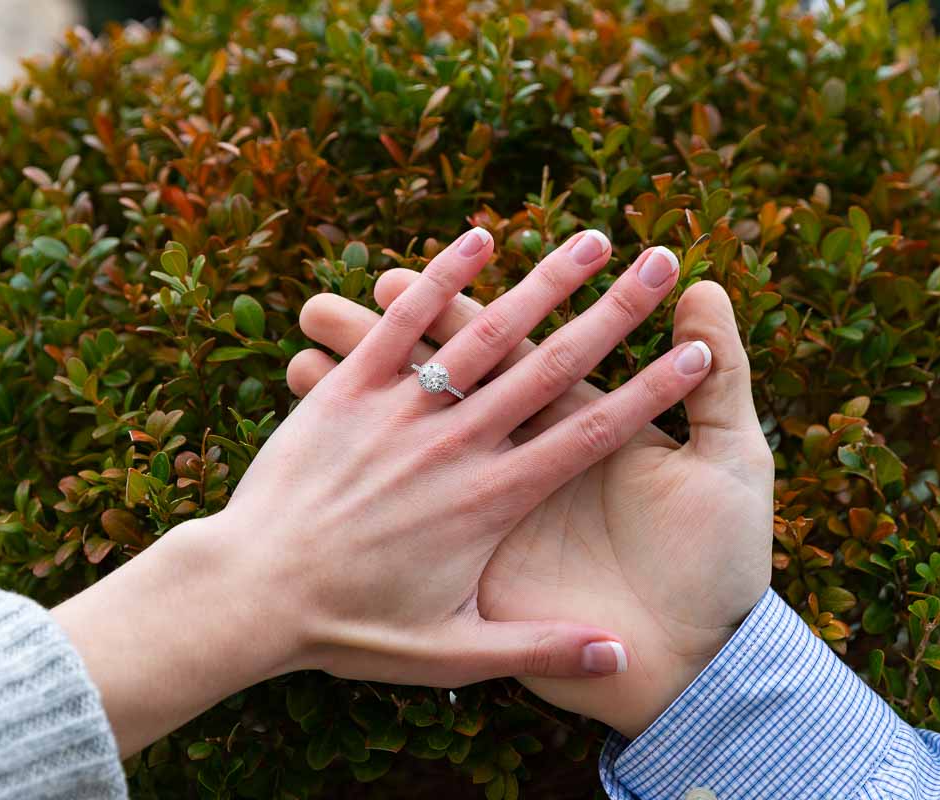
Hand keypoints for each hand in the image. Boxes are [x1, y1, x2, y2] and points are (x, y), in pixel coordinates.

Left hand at [53, 227, 715, 754]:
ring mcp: (401, 412)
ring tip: (591, 238)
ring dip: (542, 282)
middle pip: (551, 366)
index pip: (590, 434)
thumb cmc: (348, 629)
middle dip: (613, 312)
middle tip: (659, 264)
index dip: (649, 392)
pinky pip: (401, 328)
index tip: (693, 353)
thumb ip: (537, 648)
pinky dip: (439, 280)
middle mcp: (455, 445)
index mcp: (491, 501)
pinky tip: (479, 237)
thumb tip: (619, 654)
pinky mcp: (348, 394)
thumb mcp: (450, 652)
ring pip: (483, 333)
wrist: (246, 595)